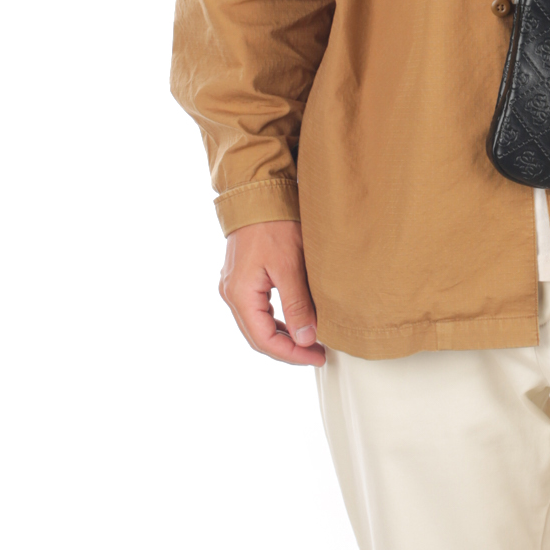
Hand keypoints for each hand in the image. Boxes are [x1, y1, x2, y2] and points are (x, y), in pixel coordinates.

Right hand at [219, 220, 324, 366]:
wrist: (259, 194)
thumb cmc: (274, 225)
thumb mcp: (290, 265)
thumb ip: (297, 305)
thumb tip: (306, 339)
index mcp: (240, 294)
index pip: (264, 340)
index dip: (292, 354)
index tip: (317, 356)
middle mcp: (231, 294)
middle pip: (258, 336)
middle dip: (288, 349)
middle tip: (318, 353)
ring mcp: (234, 286)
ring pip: (257, 325)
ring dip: (283, 336)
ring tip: (311, 341)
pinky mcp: (242, 278)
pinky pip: (258, 310)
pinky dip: (277, 320)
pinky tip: (296, 321)